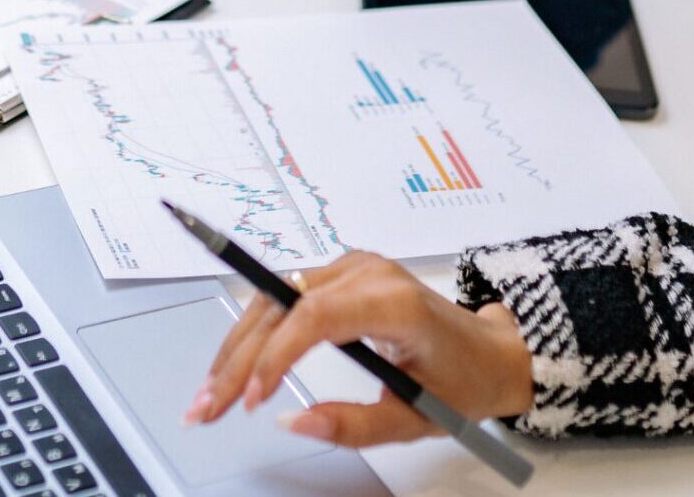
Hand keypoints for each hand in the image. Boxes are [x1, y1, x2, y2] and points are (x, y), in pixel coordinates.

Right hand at [185, 251, 532, 448]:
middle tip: (206, 405)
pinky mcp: (340, 274)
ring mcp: (352, 267)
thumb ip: (353, 425)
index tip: (252, 400)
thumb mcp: (414, 419)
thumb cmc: (460, 380)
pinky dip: (256, 331)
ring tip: (210, 392)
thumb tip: (293, 423)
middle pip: (284, 303)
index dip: (276, 355)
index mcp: (393, 302)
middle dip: (239, 358)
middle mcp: (367, 272)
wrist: (487, 350)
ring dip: (238, 344)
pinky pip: (286, 295)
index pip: (317, 315)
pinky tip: (235, 363)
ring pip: (276, 296)